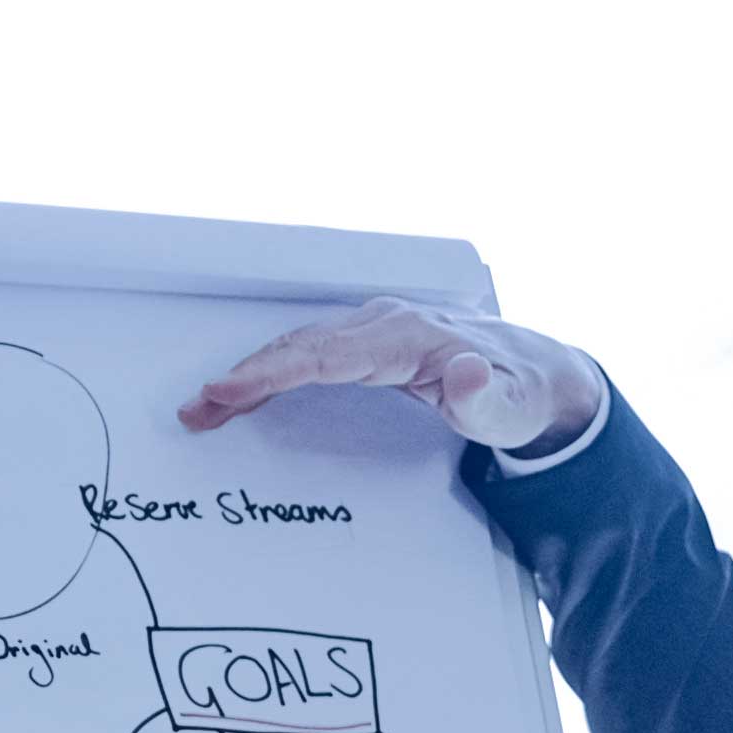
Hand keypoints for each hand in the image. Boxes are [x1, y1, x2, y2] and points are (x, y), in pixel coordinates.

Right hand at [179, 293, 607, 458]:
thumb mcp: (514, 408)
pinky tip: (242, 395)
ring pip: (298, 346)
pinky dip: (271, 372)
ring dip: (249, 375)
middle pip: (301, 346)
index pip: (329, 354)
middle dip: (245, 376)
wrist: (535, 375)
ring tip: (203, 408)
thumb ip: (490, 400)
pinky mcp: (368, 344)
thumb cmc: (520, 395)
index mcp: (410, 337)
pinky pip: (309, 354)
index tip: (231, 388)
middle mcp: (385, 324)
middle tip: (197, 409)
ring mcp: (374, 330)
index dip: (277, 371)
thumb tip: (469, 374)